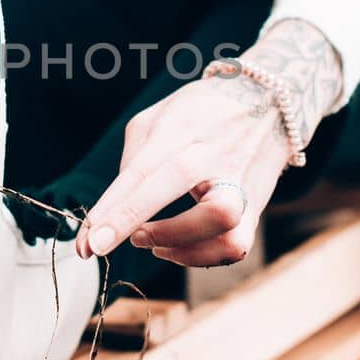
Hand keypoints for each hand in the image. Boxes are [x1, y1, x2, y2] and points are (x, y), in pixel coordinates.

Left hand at [74, 21, 341, 267]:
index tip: (88, 240)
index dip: (114, 207)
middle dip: (132, 219)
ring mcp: (242, 181)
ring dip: (175, 244)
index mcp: (184, 127)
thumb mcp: (159, 117)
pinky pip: (235, 246)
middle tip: (100, 245)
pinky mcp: (258, 206)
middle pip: (176, 182)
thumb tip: (117, 208)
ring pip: (221, 223)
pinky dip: (200, 257)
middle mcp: (215, 152)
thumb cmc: (203, 113)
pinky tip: (174, 248)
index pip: (143, 168)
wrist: (271, 102)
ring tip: (146, 242)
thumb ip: (134, 158)